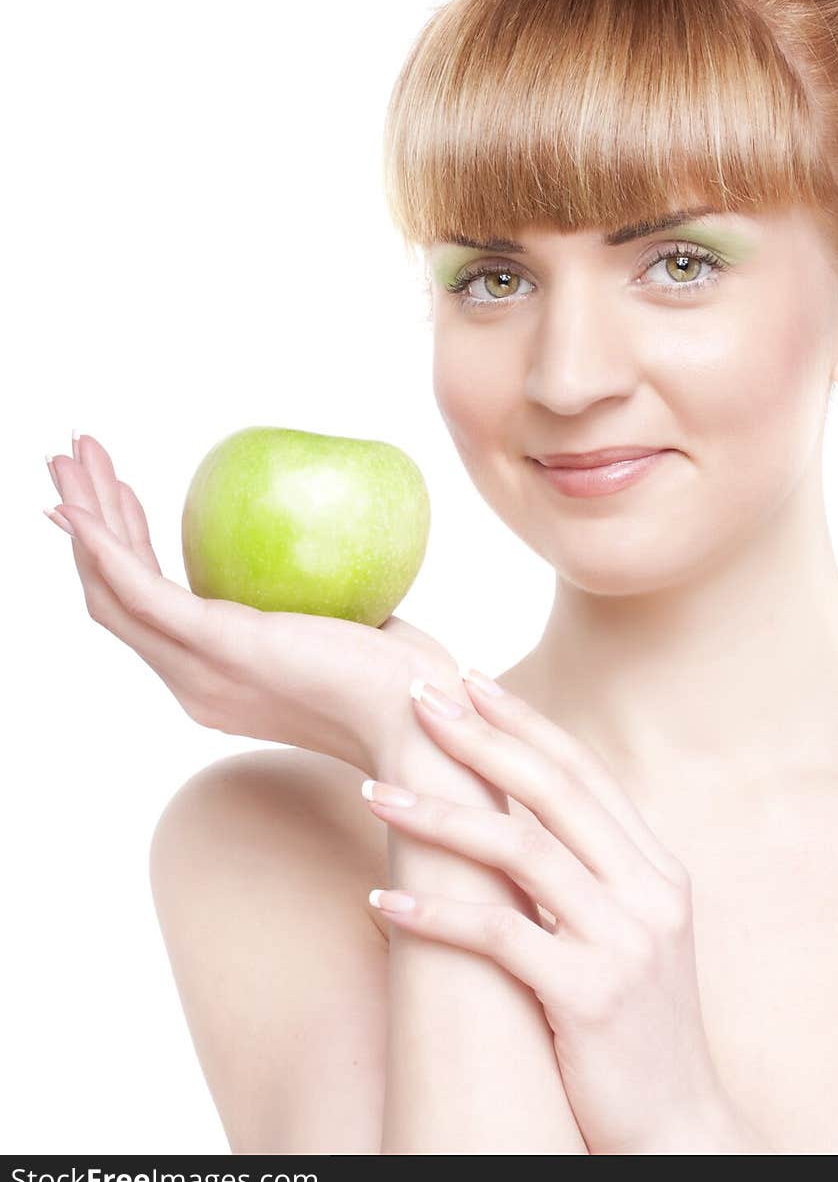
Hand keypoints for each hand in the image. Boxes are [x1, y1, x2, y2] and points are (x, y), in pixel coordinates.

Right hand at [43, 432, 455, 774]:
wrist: (424, 722)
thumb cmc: (406, 684)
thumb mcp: (349, 631)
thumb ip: (322, 600)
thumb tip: (328, 545)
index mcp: (217, 679)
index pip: (147, 615)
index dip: (118, 557)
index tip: (112, 500)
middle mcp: (194, 682)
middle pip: (112, 598)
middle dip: (85, 526)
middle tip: (69, 464)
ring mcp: (202, 669)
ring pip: (112, 589)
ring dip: (85, 520)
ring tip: (68, 460)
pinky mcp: (221, 646)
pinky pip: (143, 591)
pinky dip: (105, 546)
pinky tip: (84, 509)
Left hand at [361, 670, 766, 1153]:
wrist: (678, 1134)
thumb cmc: (632, 1033)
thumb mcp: (626, 939)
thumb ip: (587, 878)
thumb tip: (507, 820)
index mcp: (658, 872)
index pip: (584, 773)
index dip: (525, 724)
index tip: (471, 680)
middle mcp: (649, 895)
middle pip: (553, 791)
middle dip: (479, 738)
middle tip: (418, 698)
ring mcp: (626, 944)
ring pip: (520, 851)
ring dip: (439, 815)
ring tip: (373, 791)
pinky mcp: (592, 997)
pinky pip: (500, 936)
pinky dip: (436, 916)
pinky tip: (382, 905)